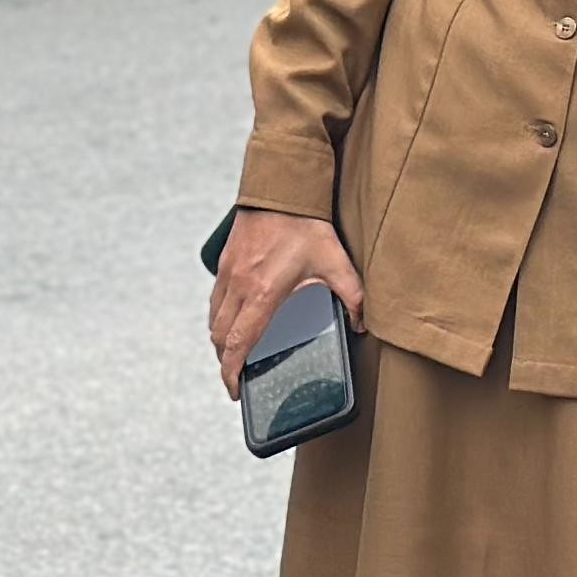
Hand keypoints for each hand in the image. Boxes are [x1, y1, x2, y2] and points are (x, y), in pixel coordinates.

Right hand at [210, 209, 363, 397]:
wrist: (281, 186)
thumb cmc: (306, 223)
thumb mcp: (336, 261)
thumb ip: (353, 296)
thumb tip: (362, 324)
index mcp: (263, 292)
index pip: (237, 344)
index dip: (231, 373)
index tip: (234, 390)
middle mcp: (240, 286)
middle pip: (221, 338)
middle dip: (226, 362)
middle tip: (239, 376)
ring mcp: (228, 273)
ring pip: (214, 319)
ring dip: (221, 341)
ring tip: (236, 353)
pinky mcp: (225, 261)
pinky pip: (215, 299)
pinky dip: (219, 318)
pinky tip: (234, 319)